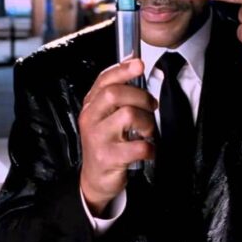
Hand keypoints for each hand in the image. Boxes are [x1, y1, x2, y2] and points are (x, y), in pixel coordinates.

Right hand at [78, 59, 156, 215]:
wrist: (95, 179)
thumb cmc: (106, 142)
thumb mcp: (106, 116)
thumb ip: (118, 92)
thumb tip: (134, 63)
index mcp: (91, 105)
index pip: (104, 80)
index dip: (122, 70)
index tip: (139, 64)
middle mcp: (91, 119)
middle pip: (115, 94)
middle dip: (141, 97)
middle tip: (151, 107)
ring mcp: (97, 138)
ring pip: (128, 115)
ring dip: (147, 122)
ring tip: (148, 132)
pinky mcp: (108, 157)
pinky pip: (137, 146)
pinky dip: (149, 148)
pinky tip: (148, 150)